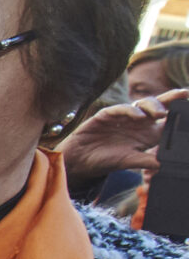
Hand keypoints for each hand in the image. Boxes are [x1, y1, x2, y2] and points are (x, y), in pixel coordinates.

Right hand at [54, 85, 187, 187]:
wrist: (80, 161)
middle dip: (172, 98)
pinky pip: (121, 109)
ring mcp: (124, 116)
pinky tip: (138, 116)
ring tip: (160, 114)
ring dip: (153, 106)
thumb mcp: (130, 161)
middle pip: (158, 105)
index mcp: (148, 133)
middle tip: (184, 94)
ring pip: (143, 104)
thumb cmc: (106, 160)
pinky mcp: (108, 114)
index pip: (167, 119)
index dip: (179, 110)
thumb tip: (165, 164)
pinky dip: (130, 111)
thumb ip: (148, 160)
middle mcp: (138, 122)